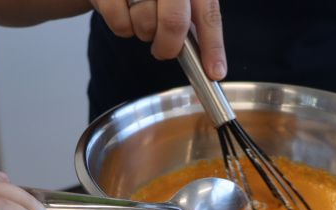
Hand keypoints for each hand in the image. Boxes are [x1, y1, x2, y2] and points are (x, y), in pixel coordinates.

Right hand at [90, 0, 226, 78]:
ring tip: (141, 17)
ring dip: (143, 31)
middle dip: (168, 46)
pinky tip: (124, 12)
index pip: (208, 15)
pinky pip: (120, 23)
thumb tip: (208, 61)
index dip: (212, 47)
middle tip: (163, 50)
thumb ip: (191, 18)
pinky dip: (122, 27)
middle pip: (174, 23)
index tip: (215, 72)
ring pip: (145, 23)